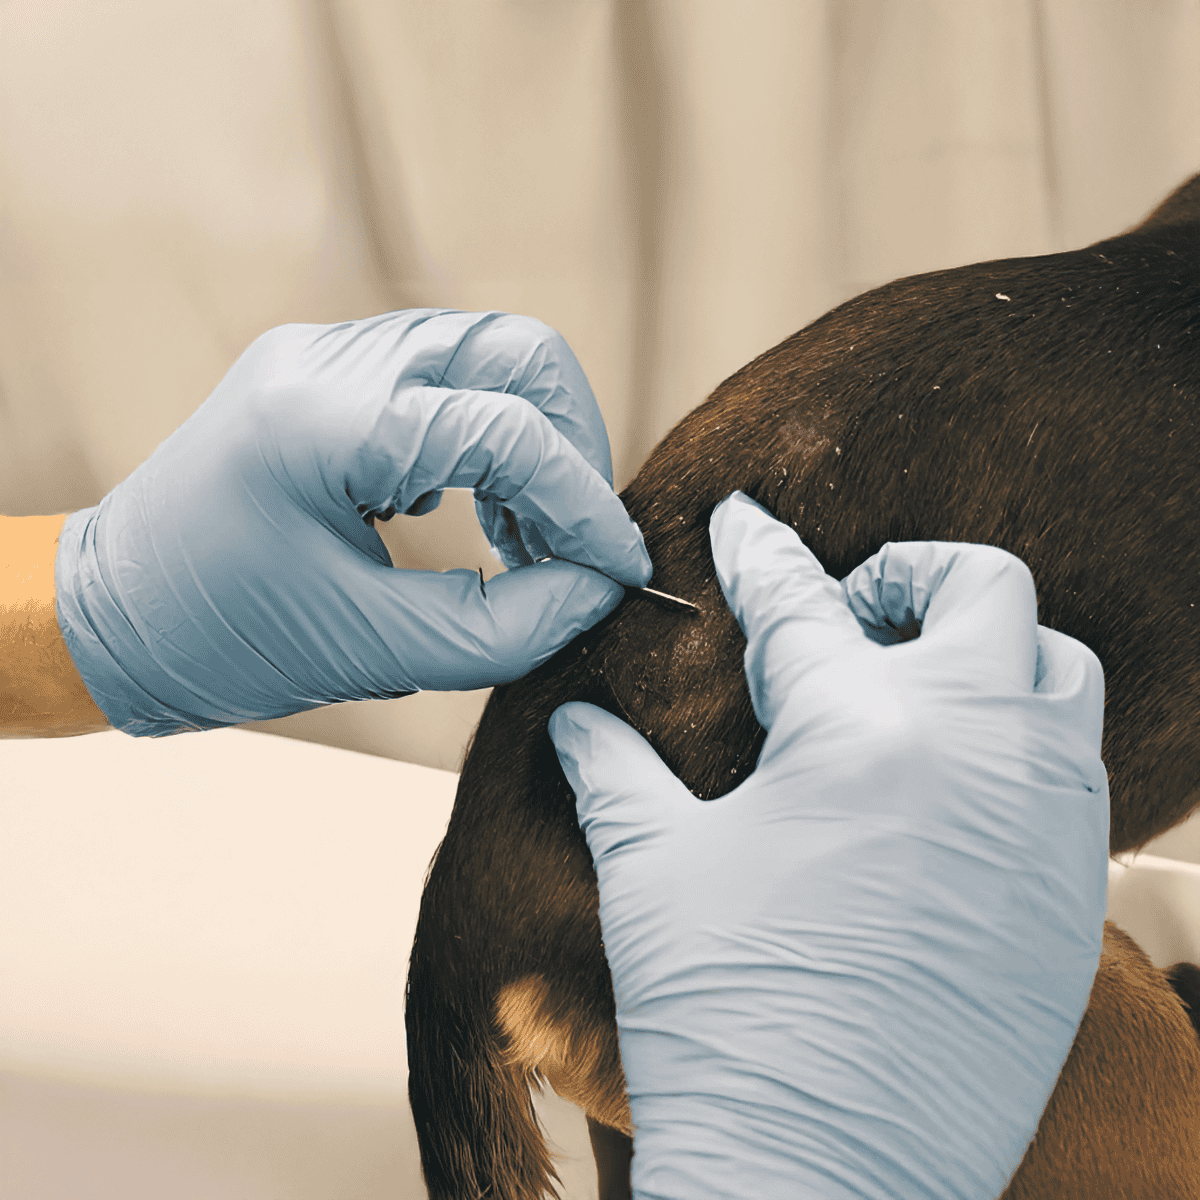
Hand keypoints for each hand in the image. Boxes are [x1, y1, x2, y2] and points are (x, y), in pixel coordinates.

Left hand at [55, 309, 651, 735]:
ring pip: (489, 354)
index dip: (585, 504)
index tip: (621, 569)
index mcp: (323, 425)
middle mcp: (327, 361)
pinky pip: (446, 375)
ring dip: (533, 441)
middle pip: (517, 352)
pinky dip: (487, 438)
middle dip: (573, 446)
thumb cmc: (217, 638)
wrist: (114, 614)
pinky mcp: (327, 371)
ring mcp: (325, 354)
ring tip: (525, 536)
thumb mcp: (369, 652)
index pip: (508, 432)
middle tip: (576, 539)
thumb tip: (597, 591)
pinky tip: (474, 510)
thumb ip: (503, 626)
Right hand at [548, 491, 1108, 1199]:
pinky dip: (1017, 742)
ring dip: (986, 651)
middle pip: (982, 588)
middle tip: (848, 605)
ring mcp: (1041, 819)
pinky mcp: (1071, 888)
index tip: (745, 522)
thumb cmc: (725, 1016)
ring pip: (1055, 670)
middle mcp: (974, 752)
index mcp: (857, 731)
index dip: (761, 550)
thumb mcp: (653, 869)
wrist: (822, 1173)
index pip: (800, 601)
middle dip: (907, 572)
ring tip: (913, 685)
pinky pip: (1072, 770)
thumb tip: (576, 721)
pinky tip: (949, 784)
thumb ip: (615, 771)